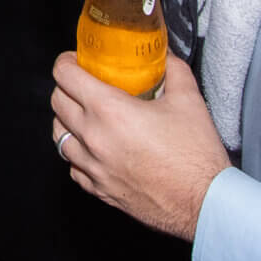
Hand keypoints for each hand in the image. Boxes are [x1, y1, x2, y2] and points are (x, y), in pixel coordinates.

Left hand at [51, 54, 226, 239]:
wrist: (204, 203)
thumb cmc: (196, 156)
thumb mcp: (189, 100)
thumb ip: (173, 70)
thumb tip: (164, 57)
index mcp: (109, 110)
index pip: (65, 75)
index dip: (67, 62)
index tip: (76, 60)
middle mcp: (94, 138)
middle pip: (56, 102)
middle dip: (65, 87)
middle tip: (83, 84)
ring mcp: (93, 167)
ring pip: (59, 135)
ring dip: (67, 120)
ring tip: (83, 114)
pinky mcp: (98, 189)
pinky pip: (73, 166)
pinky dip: (77, 153)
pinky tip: (93, 148)